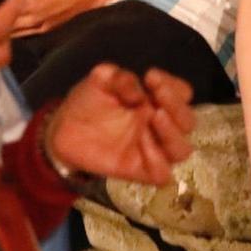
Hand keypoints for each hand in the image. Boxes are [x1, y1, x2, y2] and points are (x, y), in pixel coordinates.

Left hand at [46, 65, 196, 185]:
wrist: (63, 129)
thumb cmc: (88, 102)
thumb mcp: (101, 80)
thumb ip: (120, 78)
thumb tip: (138, 90)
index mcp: (156, 101)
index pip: (182, 94)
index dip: (173, 86)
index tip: (151, 77)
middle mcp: (159, 126)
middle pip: (188, 121)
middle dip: (177, 106)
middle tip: (156, 94)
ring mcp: (152, 149)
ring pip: (182, 150)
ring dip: (172, 132)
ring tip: (153, 116)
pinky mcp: (140, 171)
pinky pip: (162, 173)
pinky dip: (158, 159)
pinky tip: (142, 142)